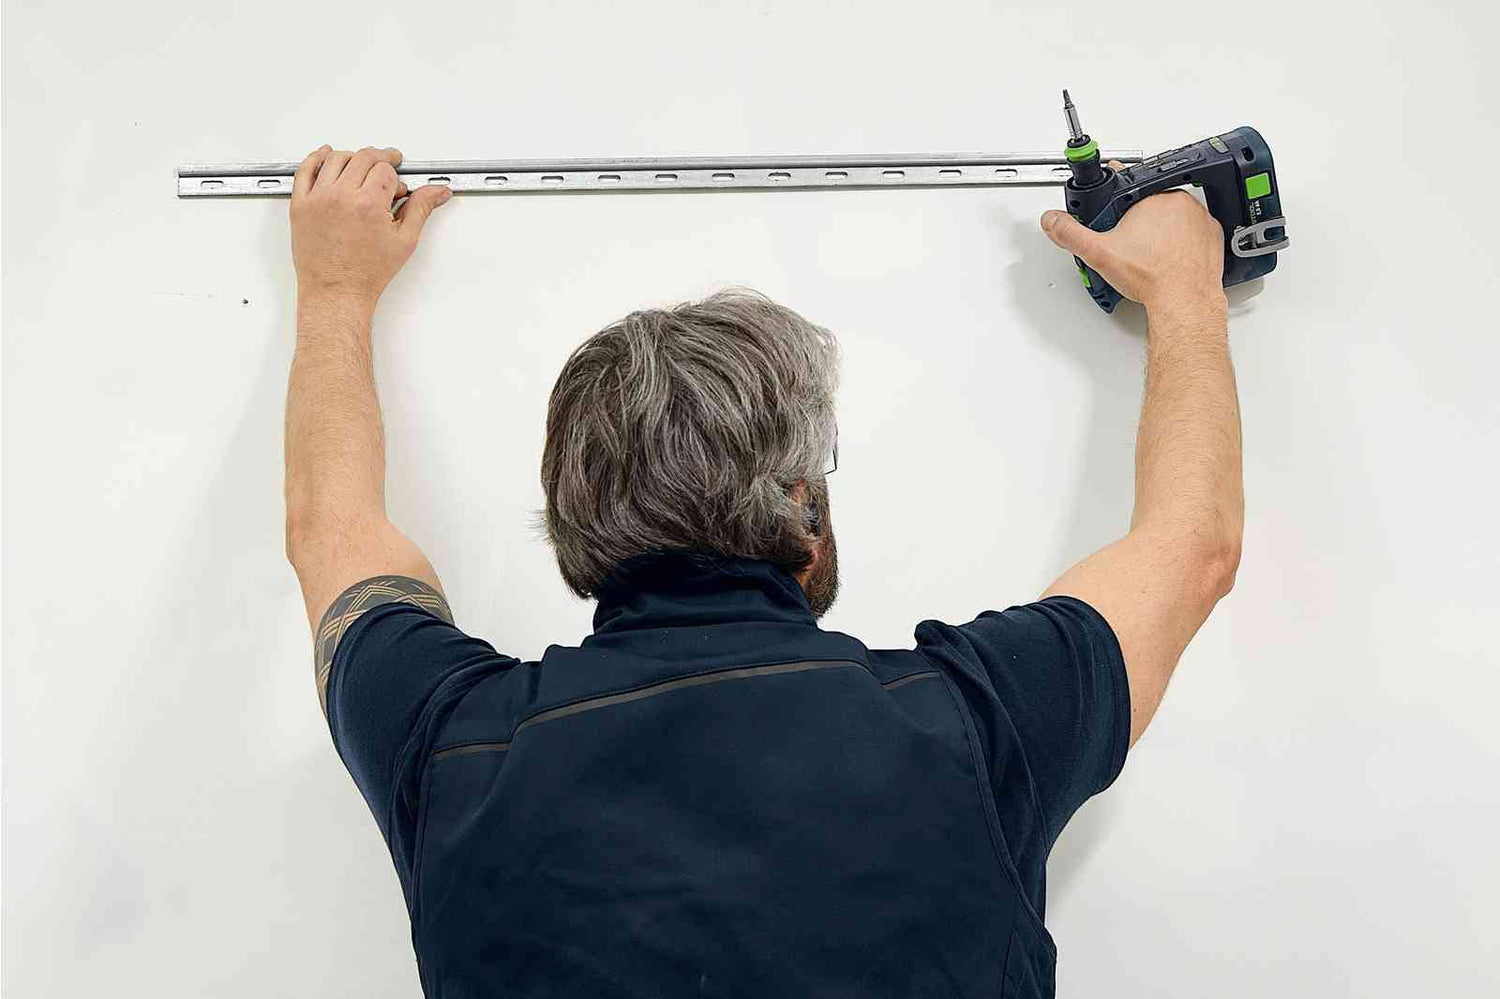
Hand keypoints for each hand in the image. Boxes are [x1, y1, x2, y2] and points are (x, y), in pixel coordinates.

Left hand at [290, 145, 452, 307]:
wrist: (336, 292)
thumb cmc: (366, 274)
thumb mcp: (404, 241)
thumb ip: (421, 209)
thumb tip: (436, 192)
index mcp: (368, 204)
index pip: (385, 169)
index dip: (396, 176)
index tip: (397, 185)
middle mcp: (340, 197)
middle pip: (363, 157)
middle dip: (380, 159)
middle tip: (387, 164)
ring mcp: (317, 199)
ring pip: (336, 158)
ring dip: (353, 156)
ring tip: (361, 165)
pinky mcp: (301, 205)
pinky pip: (305, 170)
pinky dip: (316, 157)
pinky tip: (325, 155)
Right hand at [1039, 165, 1225, 313]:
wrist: (1184, 300)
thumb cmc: (1152, 277)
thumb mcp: (1098, 253)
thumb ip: (1070, 234)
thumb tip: (1053, 221)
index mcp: (1152, 197)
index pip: (1128, 184)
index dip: (1115, 198)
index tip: (1113, 210)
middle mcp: (1180, 202)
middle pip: (1151, 202)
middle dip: (1139, 220)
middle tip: (1130, 244)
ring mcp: (1200, 218)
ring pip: (1174, 217)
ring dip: (1162, 230)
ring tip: (1150, 256)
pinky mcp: (1212, 236)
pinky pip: (1194, 232)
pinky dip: (1183, 242)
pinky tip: (1169, 259)